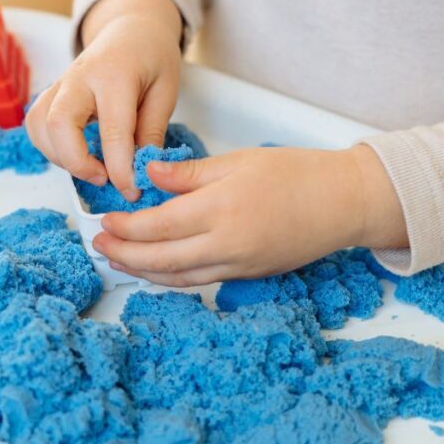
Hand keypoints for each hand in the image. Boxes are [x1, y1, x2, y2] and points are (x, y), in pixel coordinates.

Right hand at [25, 0, 182, 200]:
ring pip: (40, 126)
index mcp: (115, 75)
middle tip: (105, 178)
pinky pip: (35, 125)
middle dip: (77, 162)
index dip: (120, 168)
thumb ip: (152, 130)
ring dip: (61, 157)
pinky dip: (49, 147)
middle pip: (59, 124)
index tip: (132, 191)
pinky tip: (75, 154)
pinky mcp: (49, 94)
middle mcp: (79, 77)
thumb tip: (142, 170)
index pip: (112, 130)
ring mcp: (59, 84)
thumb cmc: (151, 59)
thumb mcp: (166, 91)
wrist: (130, 29)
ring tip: (93, 168)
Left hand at [92, 145, 408, 285]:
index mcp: (220, 209)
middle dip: (124, 255)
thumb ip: (189, 173)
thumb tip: (149, 174)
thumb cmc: (296, 174)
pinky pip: (200, 282)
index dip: (125, 227)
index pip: (157, 225)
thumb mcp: (237, 161)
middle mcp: (225, 244)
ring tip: (119, 261)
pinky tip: (157, 271)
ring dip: (143, 272)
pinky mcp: (247, 275)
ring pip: (177, 278)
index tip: (105, 219)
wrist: (343, 203)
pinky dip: (172, 279)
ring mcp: (237, 265)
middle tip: (100, 246)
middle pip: (160, 259)